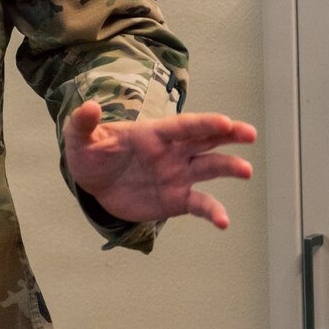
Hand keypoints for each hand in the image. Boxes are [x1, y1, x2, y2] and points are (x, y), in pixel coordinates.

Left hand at [63, 102, 255, 227]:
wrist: (94, 184)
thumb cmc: (92, 154)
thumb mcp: (80, 139)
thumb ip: (84, 123)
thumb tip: (89, 107)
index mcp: (153, 133)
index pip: (182, 126)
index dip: (202, 123)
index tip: (224, 121)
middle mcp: (172, 152)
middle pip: (206, 139)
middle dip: (229, 135)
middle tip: (248, 133)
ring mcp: (179, 174)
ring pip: (210, 168)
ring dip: (229, 168)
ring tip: (245, 170)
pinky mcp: (178, 199)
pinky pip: (200, 204)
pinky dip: (214, 212)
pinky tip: (224, 222)